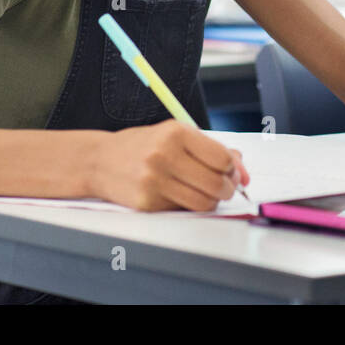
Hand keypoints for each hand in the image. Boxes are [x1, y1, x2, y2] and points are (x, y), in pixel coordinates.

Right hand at [90, 121, 248, 211]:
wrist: (100, 161)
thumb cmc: (143, 146)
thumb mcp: (176, 136)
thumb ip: (212, 150)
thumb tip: (244, 173)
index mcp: (175, 133)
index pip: (222, 158)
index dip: (233, 168)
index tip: (231, 171)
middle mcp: (164, 155)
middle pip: (216, 183)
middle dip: (227, 188)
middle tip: (224, 187)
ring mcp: (154, 181)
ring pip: (204, 202)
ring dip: (212, 201)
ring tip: (205, 192)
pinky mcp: (147, 203)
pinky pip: (183, 210)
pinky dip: (189, 205)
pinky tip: (180, 194)